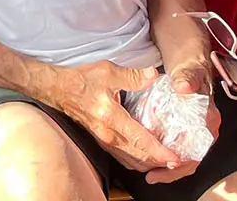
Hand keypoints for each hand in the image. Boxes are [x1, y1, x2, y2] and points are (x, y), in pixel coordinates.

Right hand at [37, 61, 177, 174]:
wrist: (58, 90)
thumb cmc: (80, 80)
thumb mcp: (107, 72)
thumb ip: (132, 76)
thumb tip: (153, 75)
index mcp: (111, 117)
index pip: (140, 139)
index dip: (160, 151)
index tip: (175, 157)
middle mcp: (108, 135)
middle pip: (139, 157)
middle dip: (160, 162)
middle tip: (178, 161)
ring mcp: (104, 141)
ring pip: (131, 161)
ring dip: (150, 164)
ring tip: (166, 161)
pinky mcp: (102, 141)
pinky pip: (123, 158)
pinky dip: (138, 161)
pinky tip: (147, 156)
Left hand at [142, 66, 218, 185]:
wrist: (191, 69)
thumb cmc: (192, 72)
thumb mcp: (189, 72)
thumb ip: (187, 79)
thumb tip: (183, 87)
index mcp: (209, 118)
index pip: (200, 146)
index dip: (185, 159)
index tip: (170, 164)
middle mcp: (205, 130)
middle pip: (192, 158)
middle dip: (174, 170)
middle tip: (154, 175)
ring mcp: (196, 133)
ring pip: (186, 158)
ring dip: (169, 168)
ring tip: (151, 174)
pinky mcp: (185, 133)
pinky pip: (179, 150)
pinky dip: (167, 158)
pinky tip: (152, 161)